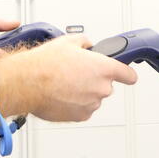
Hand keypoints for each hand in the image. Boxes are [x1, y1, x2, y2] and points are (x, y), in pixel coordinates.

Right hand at [9, 34, 137, 122]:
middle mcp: (101, 88)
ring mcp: (92, 104)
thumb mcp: (68, 41)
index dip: (127, 74)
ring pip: (92, 97)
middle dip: (93, 79)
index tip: (127, 75)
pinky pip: (82, 109)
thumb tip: (87, 45)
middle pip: (106, 85)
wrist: (29, 83)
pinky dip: (74, 103)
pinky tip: (61, 94)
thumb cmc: (46, 64)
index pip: (129, 75)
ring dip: (83, 92)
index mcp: (104, 68)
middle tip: (75, 73)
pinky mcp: (80, 116)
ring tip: (64, 83)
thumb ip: (85, 43)